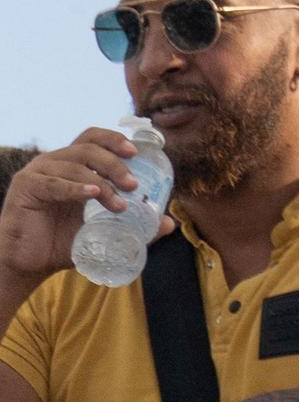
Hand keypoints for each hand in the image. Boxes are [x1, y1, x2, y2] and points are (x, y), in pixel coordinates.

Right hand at [0, 129, 173, 280]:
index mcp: (74, 165)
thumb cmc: (65, 241)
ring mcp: (38, 172)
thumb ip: (135, 225)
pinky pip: (53, 182)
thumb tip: (169, 223)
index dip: (114, 139)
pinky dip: (75, 187)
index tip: (136, 152)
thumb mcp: (104, 231)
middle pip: (89, 148)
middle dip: (115, 164)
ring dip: (102, 183)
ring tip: (119, 204)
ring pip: (75, 166)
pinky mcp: (25, 186)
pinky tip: (92, 194)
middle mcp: (55, 162)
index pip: (94, 138)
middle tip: (134, 185)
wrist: (31, 262)